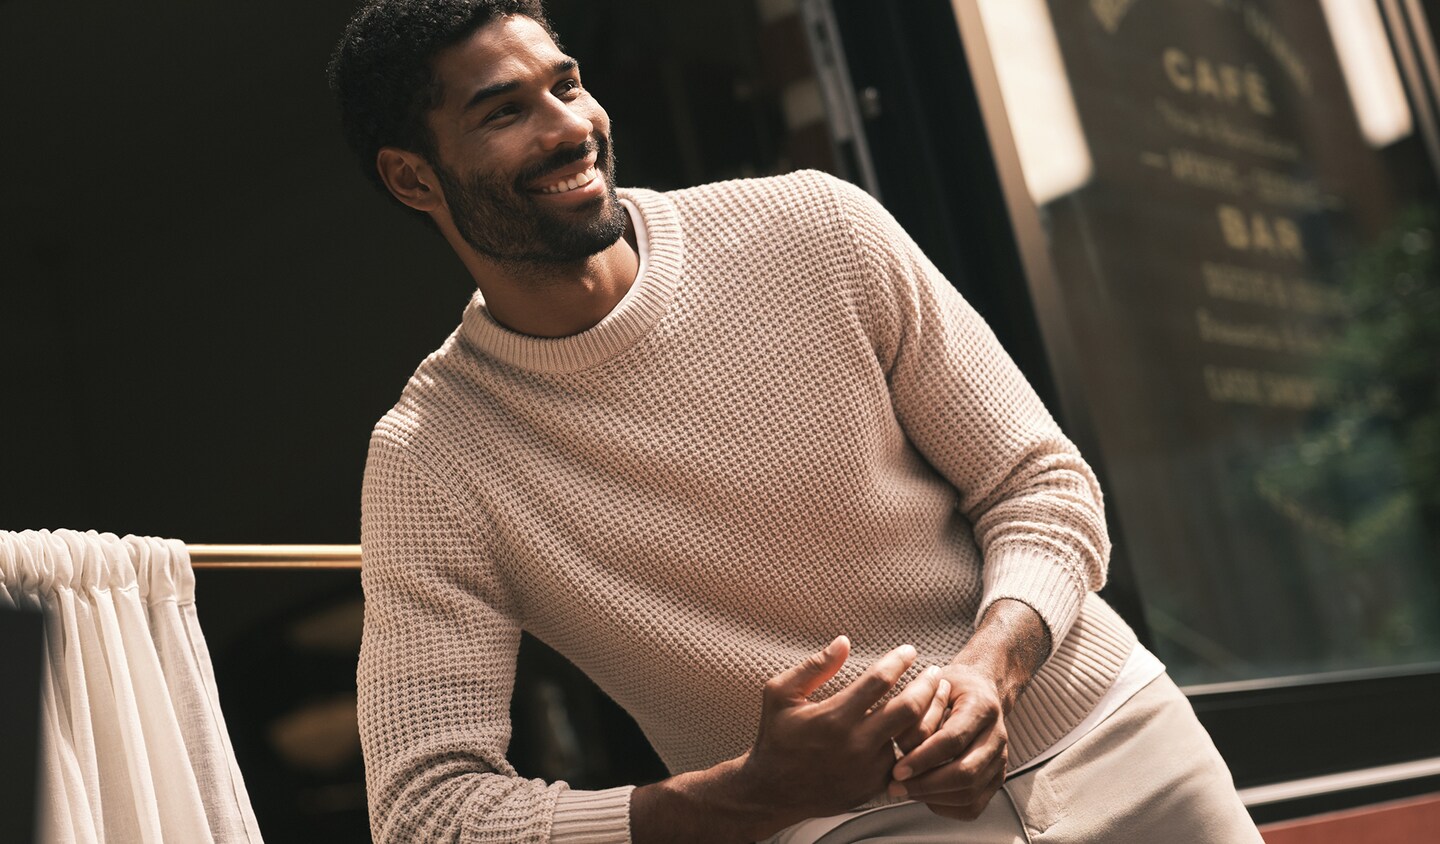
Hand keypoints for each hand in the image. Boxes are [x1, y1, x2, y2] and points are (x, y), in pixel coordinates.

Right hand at [737, 636, 942, 829]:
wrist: (773, 791)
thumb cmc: (776, 736)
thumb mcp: (780, 694)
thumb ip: (814, 667)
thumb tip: (844, 642)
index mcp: (833, 717)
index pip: (879, 681)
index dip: (899, 661)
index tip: (910, 650)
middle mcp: (855, 744)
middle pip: (908, 708)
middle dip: (926, 685)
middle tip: (935, 671)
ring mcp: (868, 769)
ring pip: (914, 737)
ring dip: (930, 713)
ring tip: (938, 694)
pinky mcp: (874, 786)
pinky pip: (908, 760)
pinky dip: (920, 741)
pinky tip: (927, 725)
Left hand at [887, 664, 1007, 819]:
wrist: (980, 690)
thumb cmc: (949, 687)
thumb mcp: (930, 685)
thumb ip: (917, 712)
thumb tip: (899, 747)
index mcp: (982, 707)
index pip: (952, 740)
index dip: (922, 758)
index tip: (896, 770)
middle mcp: (997, 736)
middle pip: (965, 773)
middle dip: (926, 785)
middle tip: (895, 786)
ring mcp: (1000, 760)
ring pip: (970, 793)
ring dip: (932, 797)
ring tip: (905, 790)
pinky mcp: (997, 778)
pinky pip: (973, 806)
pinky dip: (946, 807)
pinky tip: (925, 796)